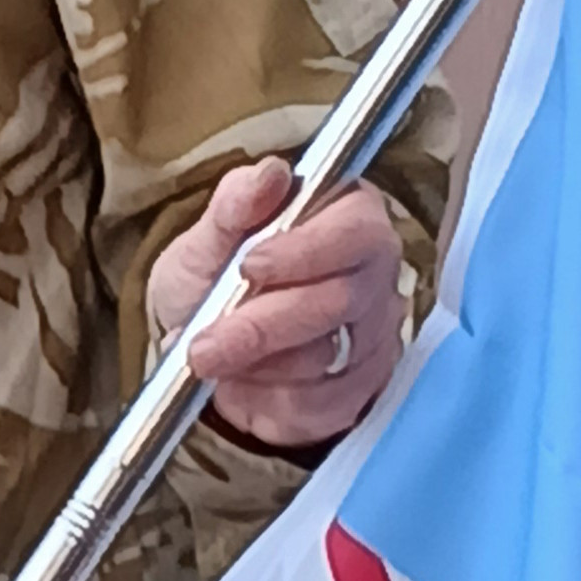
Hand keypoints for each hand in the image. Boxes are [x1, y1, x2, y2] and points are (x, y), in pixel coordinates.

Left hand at [145, 161, 410, 451]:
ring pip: (328, 359)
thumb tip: (268, 174)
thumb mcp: (207, 238)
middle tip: (204, 348)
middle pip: (340, 301)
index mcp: (349, 217)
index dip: (304, 250)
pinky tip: (242, 384)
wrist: (205, 343)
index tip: (248, 266)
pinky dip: (270, 401)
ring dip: (258, 366)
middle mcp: (376, 275)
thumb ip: (234, 204)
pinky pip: (323, 406)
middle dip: (262, 326)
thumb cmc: (214, 277)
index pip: (352, 231)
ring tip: (214, 359)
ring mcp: (377, 336)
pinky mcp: (363, 391)